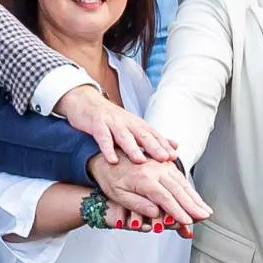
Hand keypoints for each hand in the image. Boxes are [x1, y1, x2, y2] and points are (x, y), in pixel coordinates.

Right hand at [59, 83, 178, 163]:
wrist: (86, 101)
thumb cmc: (111, 119)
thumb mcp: (133, 126)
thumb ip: (152, 137)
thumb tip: (175, 146)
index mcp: (137, 124)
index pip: (154, 135)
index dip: (164, 145)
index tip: (174, 156)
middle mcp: (127, 122)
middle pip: (143, 135)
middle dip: (154, 147)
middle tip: (164, 158)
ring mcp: (112, 122)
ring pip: (124, 136)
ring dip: (133, 148)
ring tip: (140, 161)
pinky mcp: (97, 124)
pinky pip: (103, 137)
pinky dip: (107, 149)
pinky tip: (112, 160)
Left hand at [92, 153, 206, 230]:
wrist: (105, 156)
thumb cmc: (110, 177)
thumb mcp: (118, 195)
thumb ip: (138, 204)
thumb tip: (156, 214)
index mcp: (144, 178)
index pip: (165, 198)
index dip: (178, 211)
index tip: (188, 221)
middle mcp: (155, 169)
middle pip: (178, 189)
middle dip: (193, 205)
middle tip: (204, 216)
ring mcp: (160, 164)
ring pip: (182, 182)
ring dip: (194, 197)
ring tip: (204, 209)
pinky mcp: (163, 162)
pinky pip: (179, 175)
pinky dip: (189, 188)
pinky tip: (196, 196)